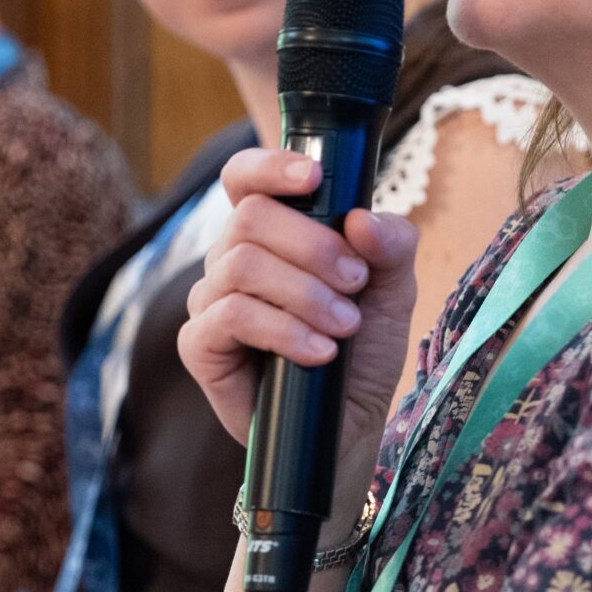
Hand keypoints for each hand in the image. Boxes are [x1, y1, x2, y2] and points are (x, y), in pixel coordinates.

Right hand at [180, 147, 418, 466]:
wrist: (348, 425)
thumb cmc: (361, 351)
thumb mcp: (392, 291)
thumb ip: (390, 245)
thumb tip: (360, 219)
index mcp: (268, 233)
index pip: (244, 177)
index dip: (270, 166)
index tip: (315, 179)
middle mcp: (230, 258)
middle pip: (251, 217)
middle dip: (313, 245)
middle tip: (356, 282)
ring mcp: (209, 301)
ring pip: (242, 265)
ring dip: (305, 293)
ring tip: (344, 326)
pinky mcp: (199, 345)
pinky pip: (231, 315)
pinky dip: (283, 329)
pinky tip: (318, 352)